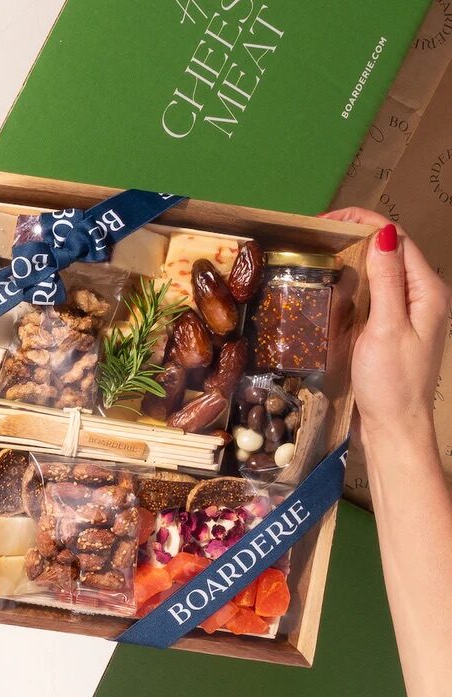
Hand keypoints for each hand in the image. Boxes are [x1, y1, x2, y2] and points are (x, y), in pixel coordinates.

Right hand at [321, 207, 449, 443]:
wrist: (394, 429)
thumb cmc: (391, 383)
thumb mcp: (386, 328)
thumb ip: (387, 280)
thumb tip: (384, 233)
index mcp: (427, 292)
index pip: (398, 240)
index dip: (365, 222)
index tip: (327, 222)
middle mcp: (420, 298)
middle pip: (390, 252)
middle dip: (356, 237)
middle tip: (316, 237)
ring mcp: (406, 314)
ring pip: (380, 273)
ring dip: (353, 259)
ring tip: (320, 255)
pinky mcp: (390, 329)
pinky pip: (374, 295)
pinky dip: (354, 284)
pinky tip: (332, 286)